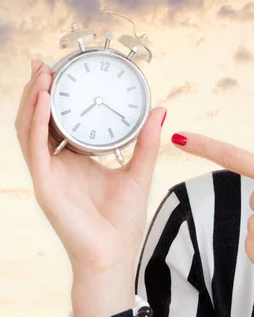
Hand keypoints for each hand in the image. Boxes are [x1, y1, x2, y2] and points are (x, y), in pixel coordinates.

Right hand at [15, 59, 166, 316]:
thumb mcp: (139, 171)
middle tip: (45, 63)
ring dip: (33, 100)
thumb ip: (146, 141)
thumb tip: (160, 109)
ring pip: (29, 129)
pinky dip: (37, 122)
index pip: (60, 120)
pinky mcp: (45, 185)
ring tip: (41, 73)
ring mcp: (48, 174)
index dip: (57, 95)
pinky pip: (35, 148)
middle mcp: (58, 164)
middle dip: (39, 90)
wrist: (115, 254)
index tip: (63, 68)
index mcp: (75, 160)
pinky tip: (44, 99)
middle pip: (39, 119)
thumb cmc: (123, 220)